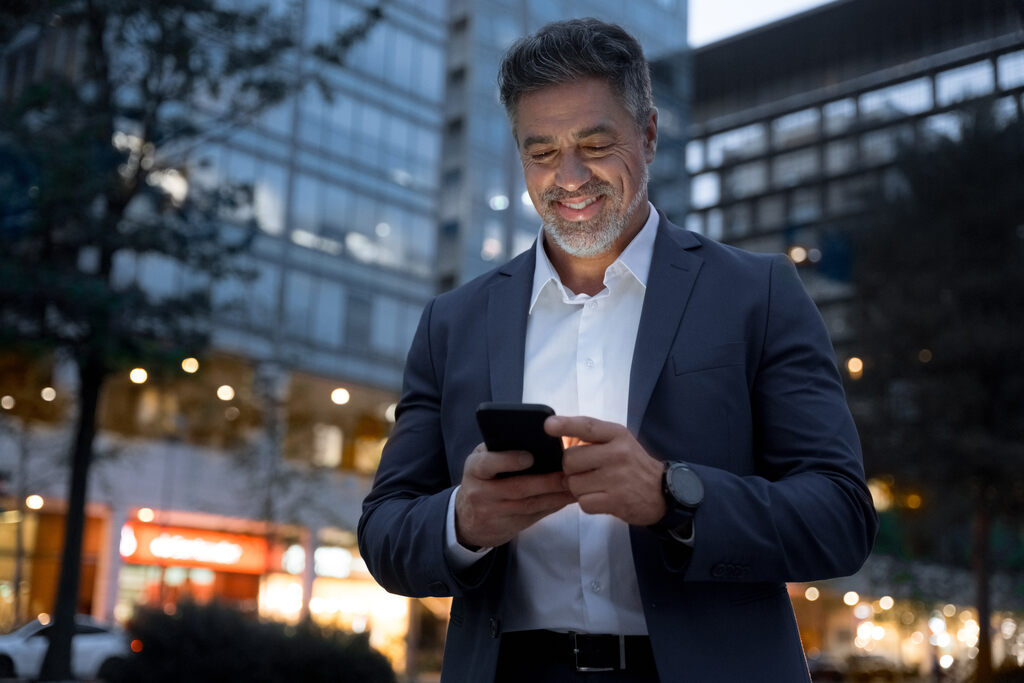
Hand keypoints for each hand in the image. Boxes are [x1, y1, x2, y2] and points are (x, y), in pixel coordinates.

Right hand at [454, 443, 574, 548]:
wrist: (468, 518)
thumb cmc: (484, 478)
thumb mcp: (484, 460)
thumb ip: (502, 450)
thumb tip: (540, 438)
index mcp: (474, 468)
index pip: (488, 463)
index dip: (508, 461)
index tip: (530, 457)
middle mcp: (480, 492)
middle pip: (516, 487)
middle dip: (544, 481)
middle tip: (567, 473)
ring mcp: (493, 512)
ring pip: (528, 505)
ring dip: (554, 496)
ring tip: (574, 484)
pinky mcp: (507, 527)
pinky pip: (534, 516)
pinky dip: (552, 507)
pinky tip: (567, 498)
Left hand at [546, 415, 665, 525]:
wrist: (663, 492)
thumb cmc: (632, 465)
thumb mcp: (619, 442)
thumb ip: (592, 438)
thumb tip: (556, 436)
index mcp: (617, 434)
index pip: (587, 426)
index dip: (565, 425)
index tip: (548, 425)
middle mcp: (618, 453)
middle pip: (570, 460)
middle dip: (570, 469)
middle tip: (584, 472)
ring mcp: (617, 478)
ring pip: (573, 484)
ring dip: (578, 488)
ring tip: (595, 486)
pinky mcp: (616, 501)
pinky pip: (583, 502)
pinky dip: (587, 503)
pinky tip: (601, 498)